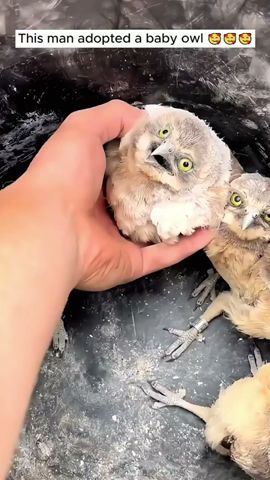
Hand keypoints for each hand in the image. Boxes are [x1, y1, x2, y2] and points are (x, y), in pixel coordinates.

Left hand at [25, 99, 212, 290]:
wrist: (50, 228)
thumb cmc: (62, 176)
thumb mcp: (82, 129)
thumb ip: (112, 117)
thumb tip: (145, 119)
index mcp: (91, 181)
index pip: (126, 168)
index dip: (150, 158)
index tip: (176, 150)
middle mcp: (105, 210)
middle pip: (143, 198)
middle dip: (169, 189)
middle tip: (196, 177)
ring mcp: (118, 238)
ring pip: (156, 228)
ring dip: (181, 218)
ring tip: (207, 204)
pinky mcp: (130, 262)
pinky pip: (163, 254)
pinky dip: (186, 246)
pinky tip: (206, 231)